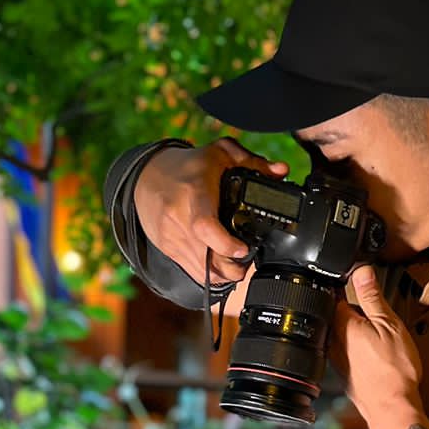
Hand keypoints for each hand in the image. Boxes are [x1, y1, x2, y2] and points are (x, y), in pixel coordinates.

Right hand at [134, 137, 288, 286]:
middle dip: (232, 267)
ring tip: (238, 264)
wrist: (147, 177)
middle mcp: (179, 219)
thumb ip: (253, 161)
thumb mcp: (220, 153)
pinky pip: (192, 271)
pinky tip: (223, 268)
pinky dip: (210, 275)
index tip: (243, 248)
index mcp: (194, 194)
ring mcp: (172, 237)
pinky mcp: (169, 249)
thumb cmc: (187, 167)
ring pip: (201, 271)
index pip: (205, 226)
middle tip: (248, 260)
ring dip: (223, 274)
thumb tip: (281, 170)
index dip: (226, 244)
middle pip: (207, 258)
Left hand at [332, 266, 422, 428]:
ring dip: (352, 326)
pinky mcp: (342, 372)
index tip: (353, 276)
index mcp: (342, 324)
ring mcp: (335, 358)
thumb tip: (361, 271)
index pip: (334, 293)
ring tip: (375, 329)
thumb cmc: (394, 371)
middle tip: (370, 303)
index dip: (344, 282)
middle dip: (349, 305)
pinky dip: (355, 343)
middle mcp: (332, 341)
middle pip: (335, 313)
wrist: (392, 409)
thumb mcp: (390, 325)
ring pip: (338, 331)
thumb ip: (373, 297)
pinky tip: (372, 349)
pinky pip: (343, 348)